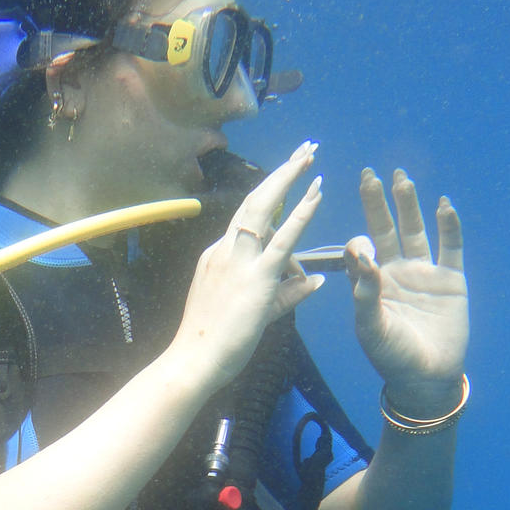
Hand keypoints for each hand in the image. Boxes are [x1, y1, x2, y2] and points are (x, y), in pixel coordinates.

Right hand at [173, 142, 324, 393]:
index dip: (270, 192)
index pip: (247, 218)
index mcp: (218, 256)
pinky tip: (316, 193)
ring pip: (264, 208)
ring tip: (310, 156)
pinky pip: (282, 239)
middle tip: (305, 149)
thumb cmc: (215, 342)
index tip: (287, 173)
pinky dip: (300, 213)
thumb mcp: (254, 311)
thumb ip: (287, 293)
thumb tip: (315, 281)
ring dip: (289, 178)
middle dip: (281, 172)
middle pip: (255, 200)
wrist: (194, 361)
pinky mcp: (255, 277)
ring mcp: (238, 261)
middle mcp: (225, 250)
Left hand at [342, 168, 467, 407]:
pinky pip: (450, 246)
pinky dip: (448, 225)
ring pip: (415, 230)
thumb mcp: (370, 327)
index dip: (358, 244)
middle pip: (386, 229)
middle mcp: (396, 271)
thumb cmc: (392, 356)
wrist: (427, 378)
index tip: (360, 248)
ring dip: (409, 205)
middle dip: (377, 202)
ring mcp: (424, 272)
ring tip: (401, 177)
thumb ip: (364, 292)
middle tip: (369, 173)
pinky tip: (444, 204)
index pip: (361, 251)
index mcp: (371, 282)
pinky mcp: (451, 279)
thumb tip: (362, 254)